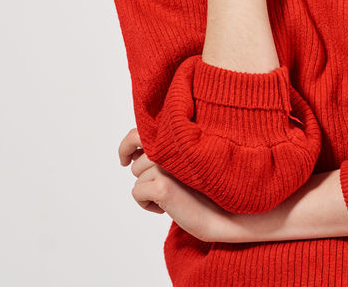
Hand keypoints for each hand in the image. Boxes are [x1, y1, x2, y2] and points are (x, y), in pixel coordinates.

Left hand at [118, 127, 241, 242]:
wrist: (223, 214)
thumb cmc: (205, 190)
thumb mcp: (183, 165)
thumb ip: (164, 154)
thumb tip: (133, 156)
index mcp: (176, 139)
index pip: (138, 133)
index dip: (127, 146)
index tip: (125, 159)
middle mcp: (170, 148)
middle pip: (136, 163)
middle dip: (144, 178)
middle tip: (163, 188)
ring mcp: (166, 166)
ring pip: (137, 179)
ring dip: (149, 192)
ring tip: (171, 197)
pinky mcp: (162, 185)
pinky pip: (137, 194)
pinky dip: (147, 205)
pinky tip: (166, 209)